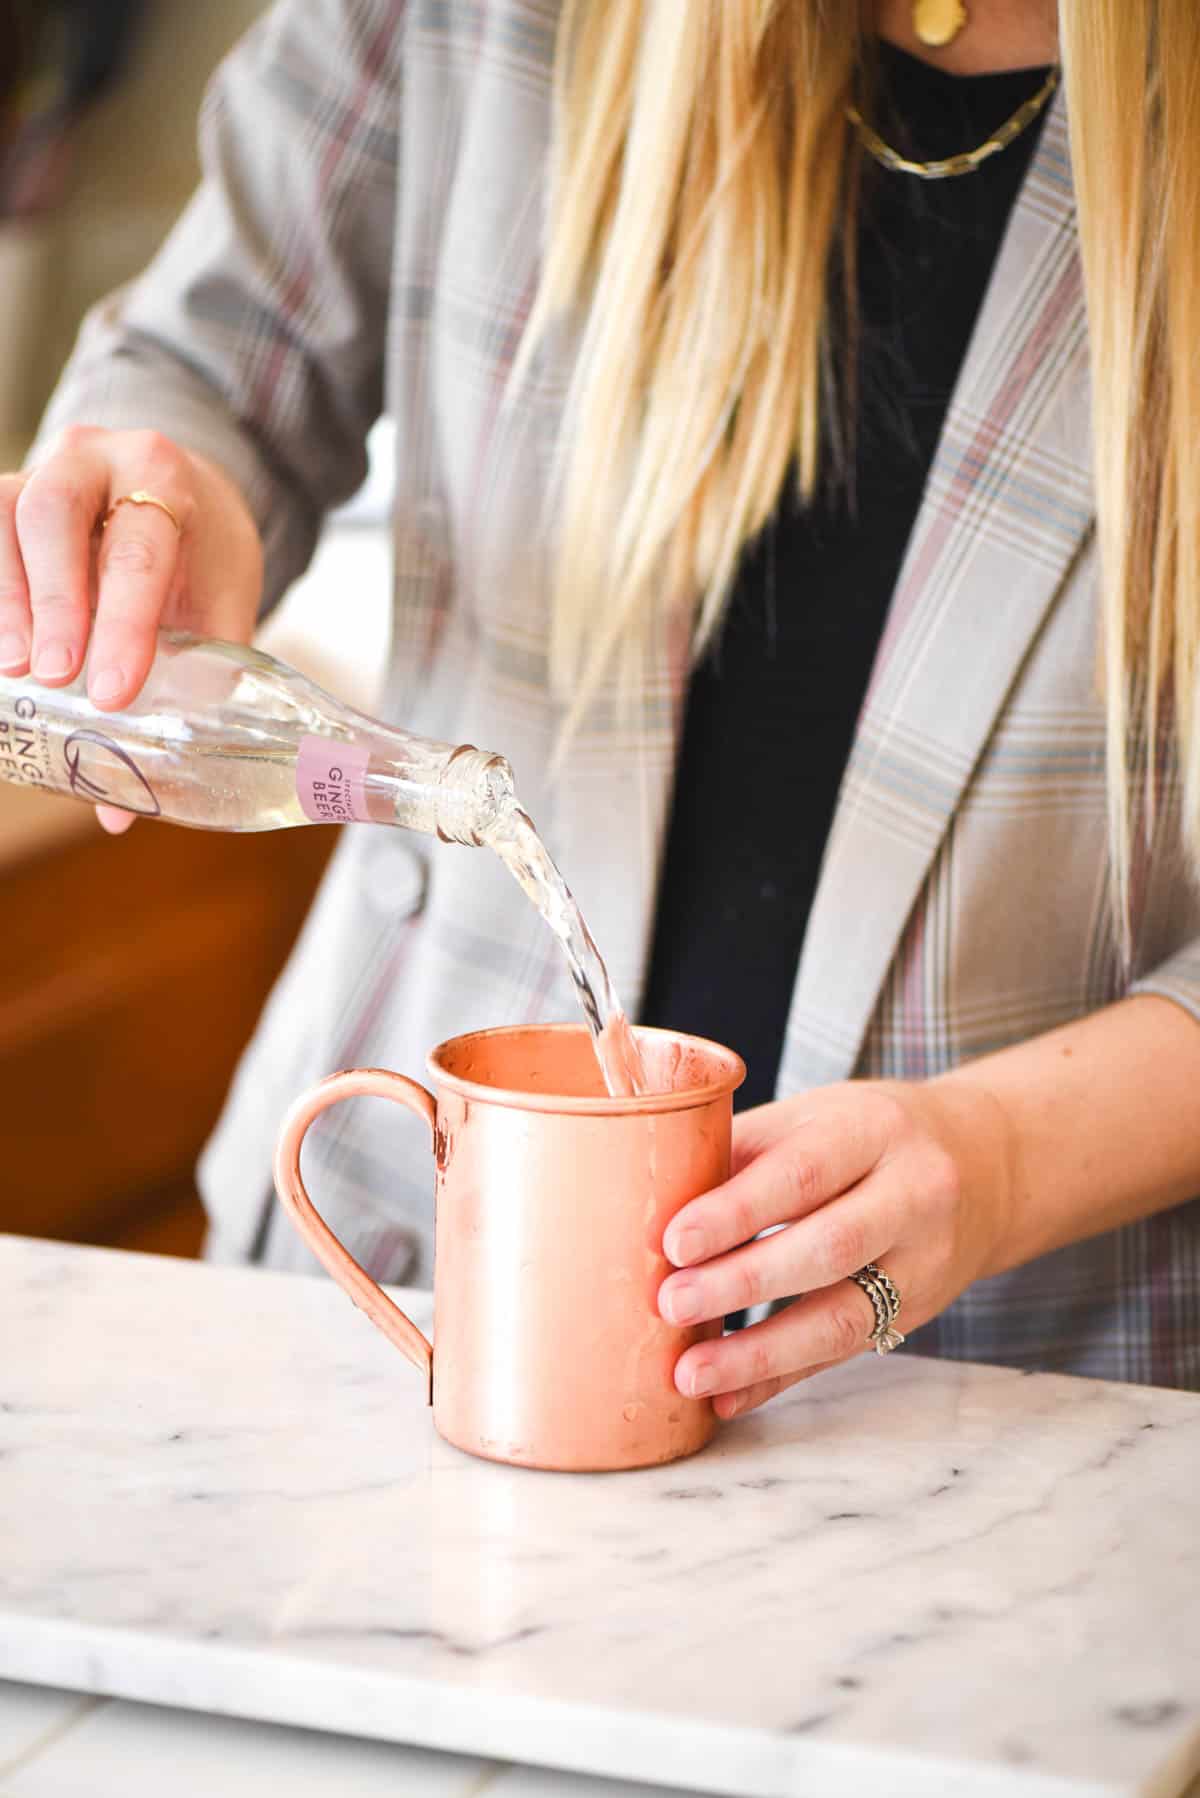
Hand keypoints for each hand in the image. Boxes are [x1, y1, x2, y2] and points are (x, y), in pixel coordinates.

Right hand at [0, 426, 262, 831]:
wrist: (182, 487)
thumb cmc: (201, 553)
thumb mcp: (219, 605)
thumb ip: (190, 692)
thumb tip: (122, 811)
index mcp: (166, 478)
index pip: (143, 546)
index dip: (125, 620)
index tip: (113, 690)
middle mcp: (97, 458)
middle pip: (54, 514)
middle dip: (50, 600)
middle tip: (50, 677)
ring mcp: (41, 468)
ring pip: (2, 513)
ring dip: (4, 597)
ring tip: (10, 671)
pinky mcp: (4, 494)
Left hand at [658, 1079, 1013, 1418]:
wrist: (982, 1162)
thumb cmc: (868, 1133)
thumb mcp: (817, 1116)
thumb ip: (744, 1150)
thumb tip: (648, 1195)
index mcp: (875, 1130)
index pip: (805, 1172)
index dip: (738, 1210)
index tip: (674, 1241)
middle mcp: (913, 1195)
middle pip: (829, 1248)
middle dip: (744, 1283)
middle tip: (670, 1304)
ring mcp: (924, 1262)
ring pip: (843, 1317)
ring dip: (760, 1353)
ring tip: (690, 1373)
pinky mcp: (917, 1312)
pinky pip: (843, 1353)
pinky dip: (780, 1378)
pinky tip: (727, 1397)